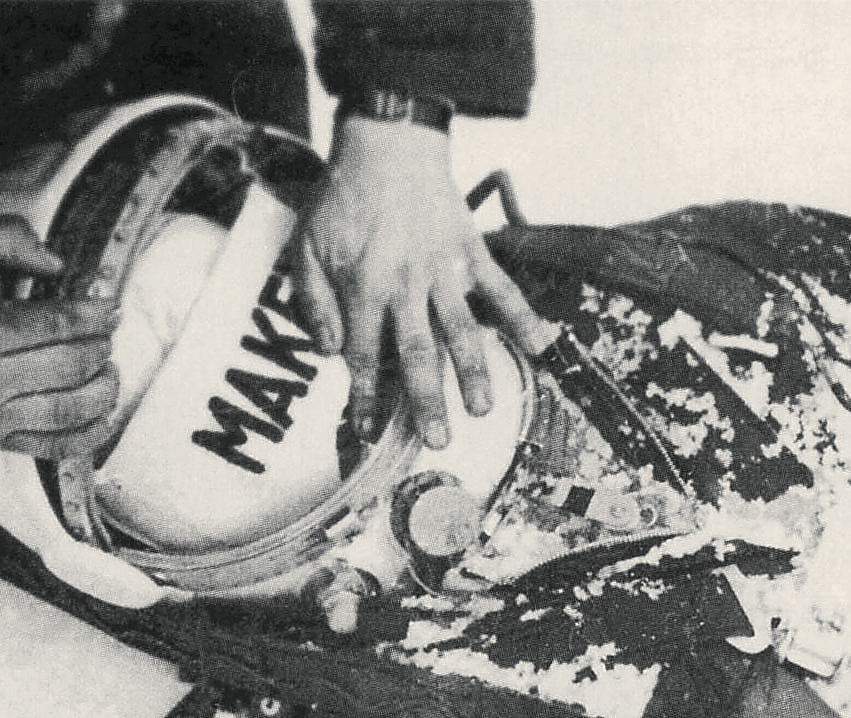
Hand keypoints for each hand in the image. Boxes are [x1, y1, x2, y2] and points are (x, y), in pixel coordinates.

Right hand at [0, 215, 119, 458]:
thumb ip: (10, 237)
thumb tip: (59, 264)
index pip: (55, 325)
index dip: (95, 315)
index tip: (111, 306)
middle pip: (69, 367)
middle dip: (101, 347)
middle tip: (107, 333)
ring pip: (69, 410)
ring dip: (104, 389)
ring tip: (110, 368)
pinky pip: (55, 446)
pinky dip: (91, 435)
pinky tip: (107, 413)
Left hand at [297, 115, 549, 448]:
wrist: (387, 144)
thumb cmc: (343, 198)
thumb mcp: (307, 248)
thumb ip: (313, 302)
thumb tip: (329, 351)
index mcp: (364, 288)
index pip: (363, 355)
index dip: (364, 397)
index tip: (367, 432)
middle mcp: (407, 286)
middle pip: (418, 354)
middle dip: (426, 401)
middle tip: (436, 440)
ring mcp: (444, 270)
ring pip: (462, 330)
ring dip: (473, 372)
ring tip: (482, 409)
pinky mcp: (472, 252)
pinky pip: (502, 288)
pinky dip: (523, 316)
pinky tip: (543, 344)